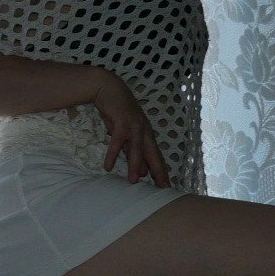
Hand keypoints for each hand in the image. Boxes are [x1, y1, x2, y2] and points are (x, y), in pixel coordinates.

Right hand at [92, 74, 171, 188]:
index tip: (166, 187)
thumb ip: (132, 150)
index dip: (161, 171)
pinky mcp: (121, 121)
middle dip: (158, 171)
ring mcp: (134, 124)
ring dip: (135, 164)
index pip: (156, 155)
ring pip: (136, 148)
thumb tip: (140, 171)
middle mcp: (144, 130)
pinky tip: (109, 166)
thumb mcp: (126, 134)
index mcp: (146, 133)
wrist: (108, 87)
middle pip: (152, 153)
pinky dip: (113, 153)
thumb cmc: (117, 112)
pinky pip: (118, 140)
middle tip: (162, 188)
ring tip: (133, 180)